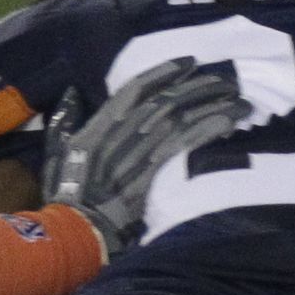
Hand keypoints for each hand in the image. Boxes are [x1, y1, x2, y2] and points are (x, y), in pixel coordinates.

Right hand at [40, 57, 247, 255]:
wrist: (76, 232)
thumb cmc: (65, 195)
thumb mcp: (55, 154)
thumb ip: (64, 123)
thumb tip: (70, 94)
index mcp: (98, 126)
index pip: (135, 89)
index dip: (164, 72)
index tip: (189, 62)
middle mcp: (120, 134)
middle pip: (166, 101)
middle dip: (198, 87)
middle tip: (224, 80)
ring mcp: (138, 154)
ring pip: (181, 120)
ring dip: (212, 107)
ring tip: (238, 101)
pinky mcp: (154, 175)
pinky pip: (186, 147)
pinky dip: (208, 131)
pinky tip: (229, 124)